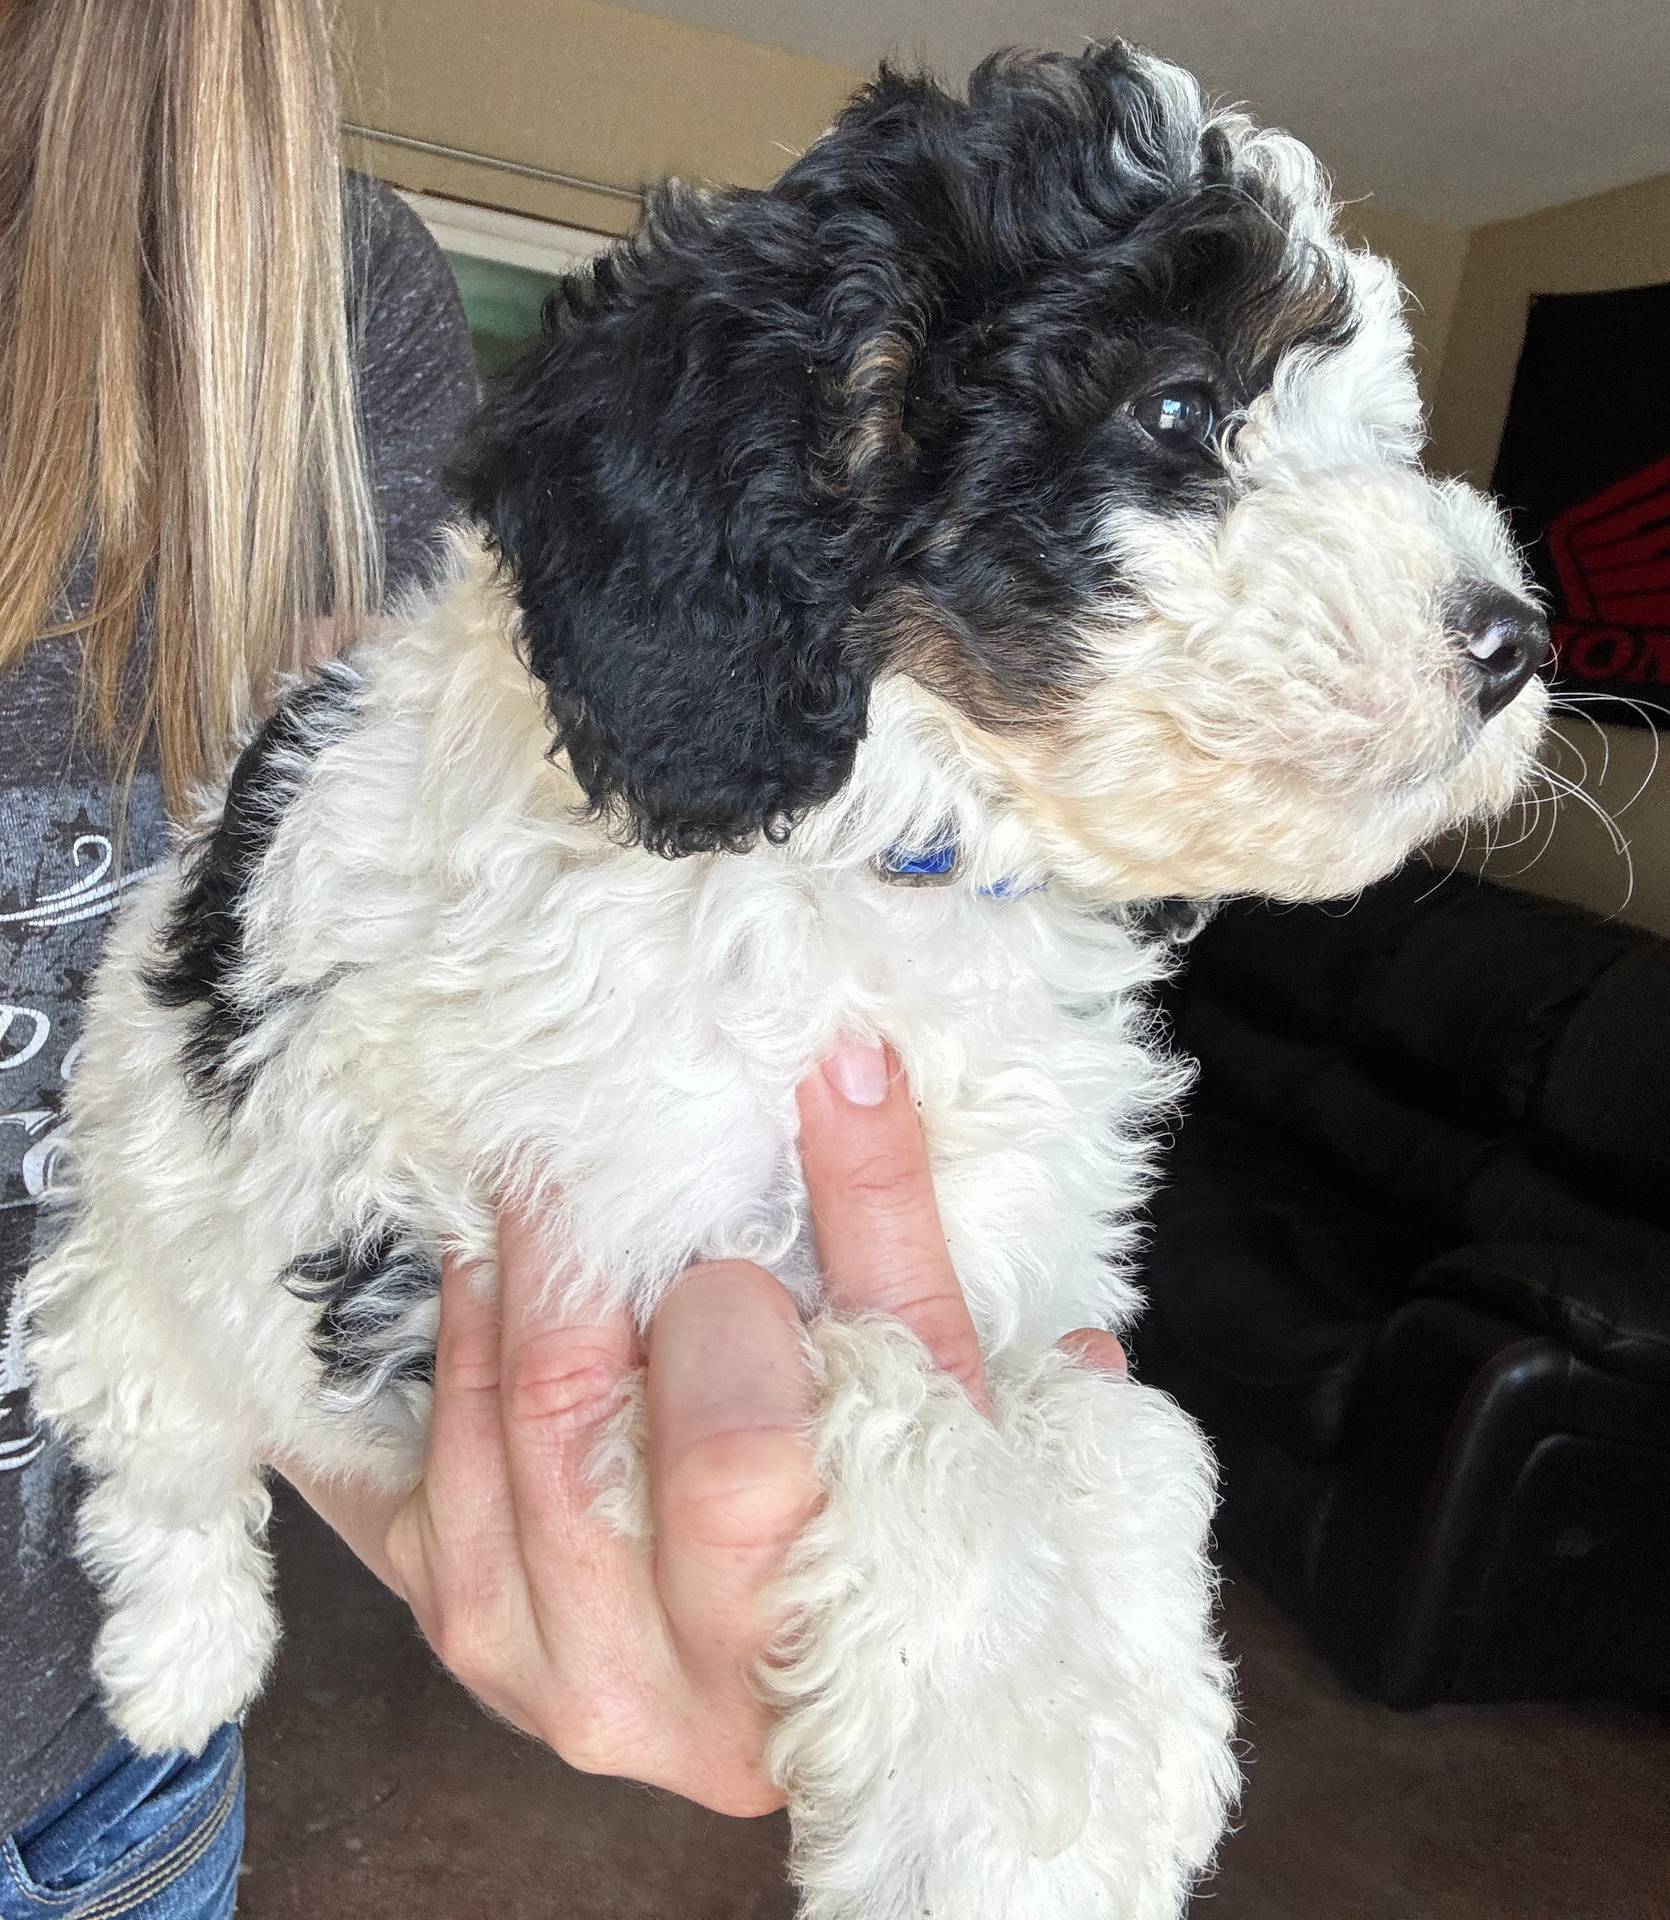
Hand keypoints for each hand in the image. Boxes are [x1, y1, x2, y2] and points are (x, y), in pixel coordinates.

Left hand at [283, 1037, 1124, 1814]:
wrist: (838, 1671)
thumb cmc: (911, 1522)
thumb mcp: (931, 1380)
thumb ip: (883, 1219)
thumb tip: (842, 1057)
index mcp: (789, 1638)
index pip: (728, 1463)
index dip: (725, 1318)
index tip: (736, 1240)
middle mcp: (640, 1687)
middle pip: (565, 1423)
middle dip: (581, 1253)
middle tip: (592, 1150)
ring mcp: (525, 1666)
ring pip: (471, 1426)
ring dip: (496, 1280)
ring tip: (535, 1193)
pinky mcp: (454, 1629)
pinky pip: (393, 1471)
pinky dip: (432, 1354)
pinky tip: (467, 1275)